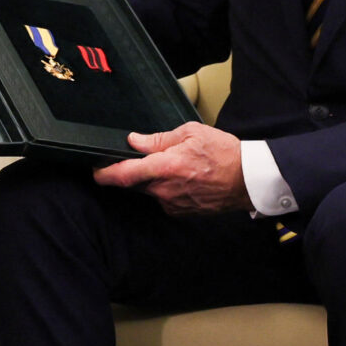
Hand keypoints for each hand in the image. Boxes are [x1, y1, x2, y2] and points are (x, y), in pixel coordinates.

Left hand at [91, 122, 245, 214]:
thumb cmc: (224, 153)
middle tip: (157, 158)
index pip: (124, 175)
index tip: (95, 171)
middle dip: (137, 171)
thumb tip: (134, 141)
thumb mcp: (192, 133)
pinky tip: (187, 179)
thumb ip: (159, 139)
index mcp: (166, 167)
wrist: (250, 180)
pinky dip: (168, 189)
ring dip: (156, 179)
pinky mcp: (181, 212)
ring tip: (180, 167)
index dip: (104, 174)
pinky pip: (165, 199)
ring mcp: (173, 204)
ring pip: (151, 190)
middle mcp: (165, 189)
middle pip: (136, 182)